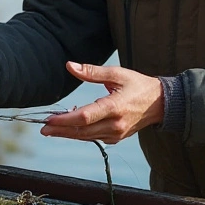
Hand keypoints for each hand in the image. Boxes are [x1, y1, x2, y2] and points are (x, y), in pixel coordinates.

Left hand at [41, 62, 163, 143]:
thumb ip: (91, 72)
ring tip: (52, 130)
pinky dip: (81, 134)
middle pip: (82, 131)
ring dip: (68, 134)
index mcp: (114, 107)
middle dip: (61, 130)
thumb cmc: (138, 85)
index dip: (65, 120)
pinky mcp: (117, 137)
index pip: (84, 117)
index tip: (49, 119)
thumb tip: (70, 66)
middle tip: (44, 128)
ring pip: (87, 137)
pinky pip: (95, 138)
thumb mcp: (116, 74)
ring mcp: (117, 133)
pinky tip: (70, 129)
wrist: (160, 103)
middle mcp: (115, 124)